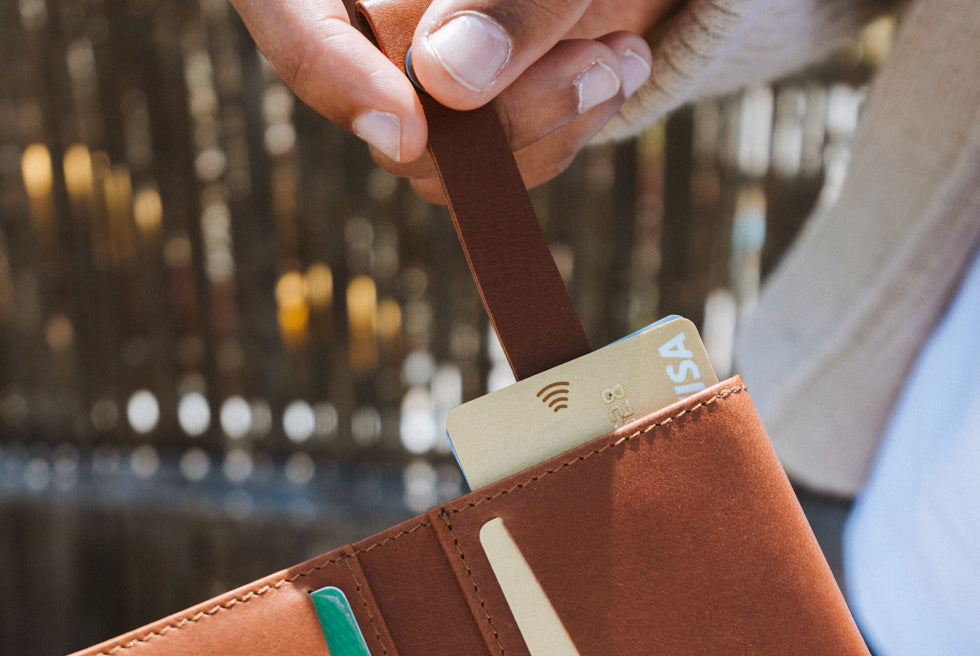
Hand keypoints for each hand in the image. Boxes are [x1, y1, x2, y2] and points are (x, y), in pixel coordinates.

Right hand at [229, 0, 677, 197]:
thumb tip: (445, 80)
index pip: (290, 20)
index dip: (333, 76)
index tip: (408, 131)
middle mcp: (365, 17)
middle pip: (379, 99)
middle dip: (497, 110)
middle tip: (594, 65)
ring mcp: (409, 70)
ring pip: (435, 159)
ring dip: (545, 127)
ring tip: (617, 60)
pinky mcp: (462, 116)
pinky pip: (482, 172)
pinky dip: (557, 138)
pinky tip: (609, 75)